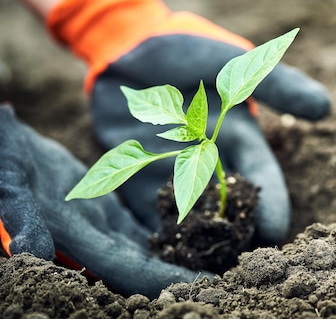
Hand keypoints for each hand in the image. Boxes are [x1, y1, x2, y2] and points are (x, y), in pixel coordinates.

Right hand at [0, 104, 207, 297]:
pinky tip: (185, 231)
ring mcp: (96, 226)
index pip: (126, 268)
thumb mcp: (8, 182)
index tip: (202, 285)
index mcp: (71, 237)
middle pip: (143, 264)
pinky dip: (160, 232)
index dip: (163, 278)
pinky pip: (135, 228)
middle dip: (179, 272)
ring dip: (174, 254)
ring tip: (212, 254)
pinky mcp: (100, 209)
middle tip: (222, 277)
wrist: (3, 143)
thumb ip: (22, 216)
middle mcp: (88, 239)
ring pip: (142, 247)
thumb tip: (29, 253)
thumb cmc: (5, 159)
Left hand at [46, 0, 330, 243]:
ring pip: (193, 208)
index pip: (260, 172)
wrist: (130, 43)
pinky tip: (162, 249)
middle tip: (245, 259)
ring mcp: (173, 166)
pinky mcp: (137, 171)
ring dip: (201, 234)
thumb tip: (326, 107)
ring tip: (205, 265)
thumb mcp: (235, 61)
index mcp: (238, 135)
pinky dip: (155, 224)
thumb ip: (276, 84)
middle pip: (230, 200)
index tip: (276, 229)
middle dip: (239, 228)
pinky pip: (147, 204)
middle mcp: (211, 156)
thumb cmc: (188, 49)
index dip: (270, 200)